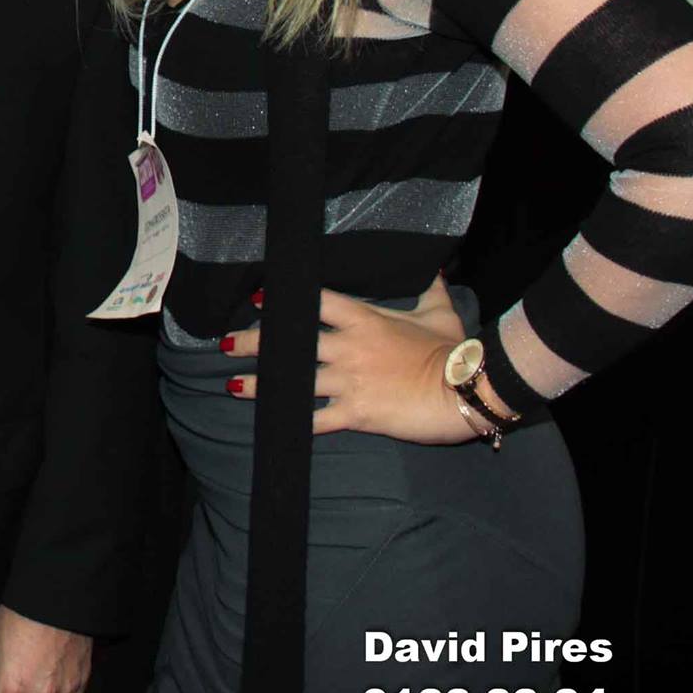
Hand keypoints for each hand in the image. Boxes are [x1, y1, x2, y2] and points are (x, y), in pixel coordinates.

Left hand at [222, 277, 474, 441]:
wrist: (467, 391)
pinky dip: (292, 421)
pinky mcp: (356, 412)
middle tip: (225, 345)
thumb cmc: (455, 350)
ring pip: (293, 381)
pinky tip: (270, 424)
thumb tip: (436, 268)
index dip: (282, 300)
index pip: (314, 302)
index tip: (256, 300)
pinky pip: (316, 419)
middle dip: (252, 343)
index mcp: (364, 319)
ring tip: (231, 386)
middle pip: (289, 342)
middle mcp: (348, 347)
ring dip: (259, 385)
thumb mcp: (441, 313)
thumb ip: (430, 288)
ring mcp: (350, 380)